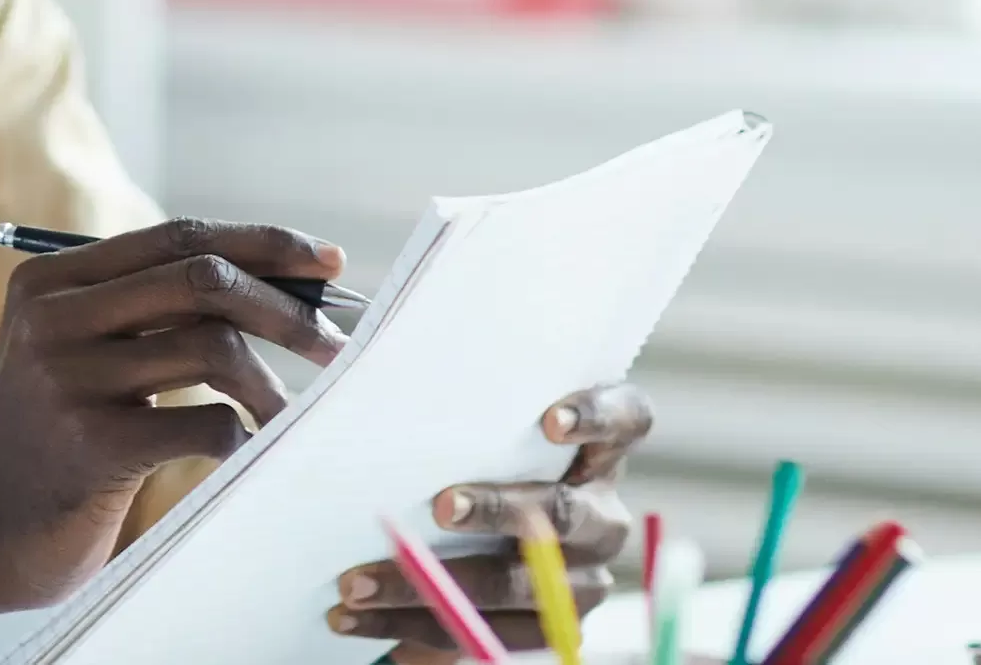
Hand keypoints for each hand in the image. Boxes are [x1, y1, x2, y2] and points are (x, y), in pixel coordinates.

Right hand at [0, 218, 352, 615]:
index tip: (328, 264)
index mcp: (49, 281)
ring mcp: (67, 379)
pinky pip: (208, 424)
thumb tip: (288, 285)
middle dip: (285, 308)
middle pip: (202, 279)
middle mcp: (51, 317)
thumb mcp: (80, 355)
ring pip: (214, 348)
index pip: (178, 236)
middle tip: (337, 343)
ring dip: (269, 385)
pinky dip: (243, 437)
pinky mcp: (93, 444)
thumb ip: (149, 312)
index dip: (263, 244)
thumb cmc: (58, 441)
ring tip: (284, 416)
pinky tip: (241, 454)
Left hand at [327, 382, 652, 657]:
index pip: (626, 420)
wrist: (491, 533)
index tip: (550, 421)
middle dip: (499, 509)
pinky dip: (414, 629)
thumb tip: (354, 346)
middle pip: (566, 513)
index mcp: (601, 451)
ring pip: (518, 587)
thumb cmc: (476, 453)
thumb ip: (447, 387)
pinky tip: (356, 619)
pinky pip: (485, 637)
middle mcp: (604, 517)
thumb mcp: (477, 419)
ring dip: (434, 586)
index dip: (596, 418)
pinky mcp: (550, 629)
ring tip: (358, 582)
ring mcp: (584, 579)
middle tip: (440, 506)